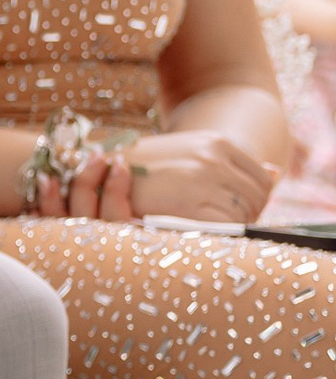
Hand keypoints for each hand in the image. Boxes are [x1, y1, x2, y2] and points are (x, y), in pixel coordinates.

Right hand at [36, 125, 274, 225]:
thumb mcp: (193, 153)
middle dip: (252, 216)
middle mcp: (214, 157)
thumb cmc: (149, 167)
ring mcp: (202, 178)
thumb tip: (276, 171)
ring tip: (213, 232)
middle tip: (229, 228)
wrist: (103, 170)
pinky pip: (224, 226)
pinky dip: (221, 235)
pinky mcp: (188, 202)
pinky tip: (202, 236)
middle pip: (258, 197)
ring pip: (244, 213)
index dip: (260, 201)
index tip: (243, 214)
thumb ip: (233, 161)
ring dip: (236, 227)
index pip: (263, 178)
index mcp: (217, 143)